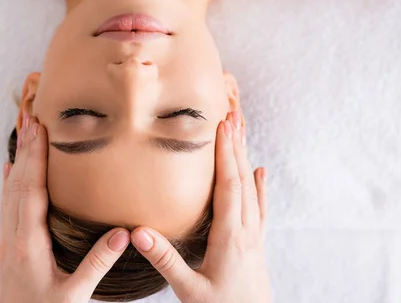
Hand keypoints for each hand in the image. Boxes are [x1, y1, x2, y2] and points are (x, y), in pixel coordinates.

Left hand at [0, 115, 129, 302]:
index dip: (35, 160)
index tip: (40, 131)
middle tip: (31, 119)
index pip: (31, 192)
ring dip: (17, 161)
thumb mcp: (74, 296)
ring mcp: (7, 241)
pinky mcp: (8, 246)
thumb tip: (123, 234)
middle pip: (16, 184)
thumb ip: (97, 264)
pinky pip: (7, 205)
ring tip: (24, 135)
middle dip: (25, 150)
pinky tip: (11, 170)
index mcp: (28, 245)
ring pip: (9, 192)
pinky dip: (10, 182)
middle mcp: (13, 238)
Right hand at [129, 111, 270, 302]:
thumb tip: (139, 234)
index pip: (228, 188)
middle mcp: (246, 231)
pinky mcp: (256, 243)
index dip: (225, 156)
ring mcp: (254, 236)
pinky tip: (260, 171)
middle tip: (232, 116)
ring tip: (241, 132)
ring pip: (252, 190)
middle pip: (243, 180)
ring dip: (246, 159)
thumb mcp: (188, 290)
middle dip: (236, 147)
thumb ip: (166, 260)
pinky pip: (260, 208)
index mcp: (230, 238)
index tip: (221, 127)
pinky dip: (261, 187)